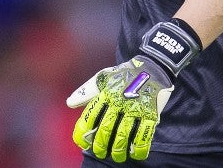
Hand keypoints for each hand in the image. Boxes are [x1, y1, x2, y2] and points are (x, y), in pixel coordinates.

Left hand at [66, 20, 201, 161]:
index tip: (82, 142)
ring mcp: (136, 108)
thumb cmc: (125, 73)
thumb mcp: (104, 77)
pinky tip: (136, 154)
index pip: (91, 115)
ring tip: (116, 156)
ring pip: (124, 134)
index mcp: (106, 93)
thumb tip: (69, 103)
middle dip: (100, 144)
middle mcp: (120, 101)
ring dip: (118, 149)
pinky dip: (140, 147)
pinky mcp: (152, 113)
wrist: (153, 65)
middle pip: (107, 128)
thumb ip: (86, 90)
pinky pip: (145, 134)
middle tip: (99, 152)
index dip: (84, 132)